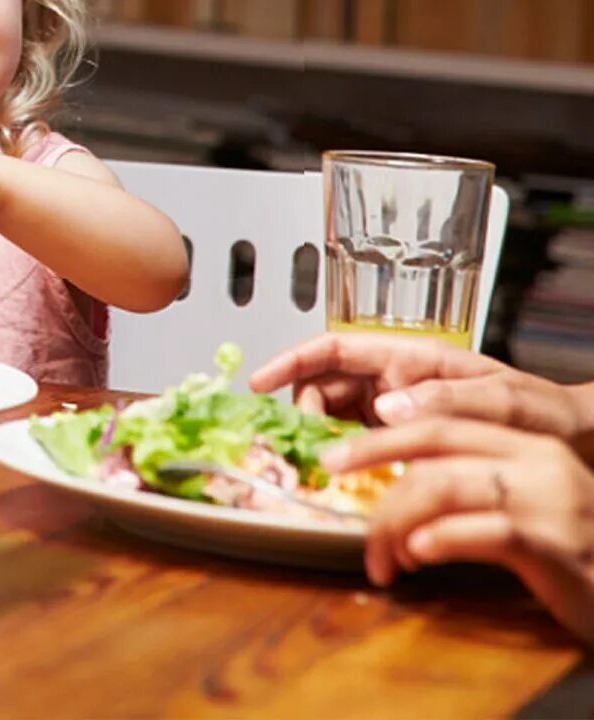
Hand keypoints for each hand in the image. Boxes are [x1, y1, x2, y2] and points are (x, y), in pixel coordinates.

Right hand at [250, 333, 593, 451]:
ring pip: (335, 413)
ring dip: (320, 434)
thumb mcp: (500, 398)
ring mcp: (398, 407)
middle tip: (308, 446)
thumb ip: (443, 397)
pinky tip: (347, 476)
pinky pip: (357, 438)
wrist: (572, 440)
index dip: (291, 360)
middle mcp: (397, 379)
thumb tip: (386, 407)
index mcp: (412, 357)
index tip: (260, 382)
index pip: (335, 347)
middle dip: (302, 408)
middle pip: (325, 384)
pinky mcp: (404, 437)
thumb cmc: (542, 412)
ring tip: (324, 464)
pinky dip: (343, 452)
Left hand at [323, 417, 593, 644]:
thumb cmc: (575, 553)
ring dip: (395, 520)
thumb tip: (399, 488)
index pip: (440, 421)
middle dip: (373, 460)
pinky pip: (480, 532)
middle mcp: (538, 461)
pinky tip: (416, 555)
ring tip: (379, 554)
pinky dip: (437, 541)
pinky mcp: (555, 544)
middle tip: (331, 481)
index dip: (383, 435)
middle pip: (434, 444)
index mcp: (527, 443)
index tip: (338, 453)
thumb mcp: (525, 505)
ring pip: (443, 487)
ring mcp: (549, 500)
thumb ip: (473, 484)